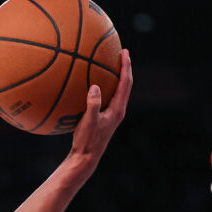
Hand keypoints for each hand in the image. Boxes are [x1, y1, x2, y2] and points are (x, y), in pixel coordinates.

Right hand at [68, 48, 132, 171]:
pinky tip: (94, 83)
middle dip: (125, 68)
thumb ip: (92, 105)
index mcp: (117, 110)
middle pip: (125, 85)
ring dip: (117, 76)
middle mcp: (118, 110)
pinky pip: (108, 96)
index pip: (125, 84)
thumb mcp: (88, 123)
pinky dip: (105, 86)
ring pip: (118, 90)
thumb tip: (95, 87)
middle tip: (122, 53)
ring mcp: (112, 114)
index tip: (125, 52)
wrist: (86, 158)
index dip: (126, 67)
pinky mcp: (105, 117)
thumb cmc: (87, 141)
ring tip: (111, 64)